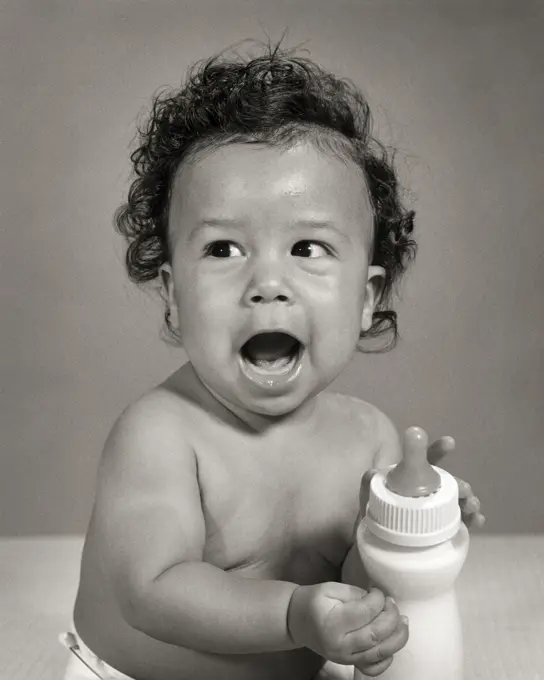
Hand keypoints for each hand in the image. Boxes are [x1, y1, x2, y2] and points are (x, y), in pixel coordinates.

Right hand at [287, 582, 408, 676]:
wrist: (297, 621)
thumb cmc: (314, 601)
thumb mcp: (330, 588)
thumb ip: (355, 593)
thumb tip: (378, 600)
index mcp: (333, 623)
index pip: (366, 612)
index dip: (378, 598)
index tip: (377, 590)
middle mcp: (340, 645)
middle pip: (376, 634)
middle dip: (391, 616)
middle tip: (391, 602)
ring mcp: (346, 658)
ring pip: (380, 653)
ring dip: (398, 636)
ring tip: (403, 620)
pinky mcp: (350, 664)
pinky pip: (374, 668)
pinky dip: (388, 658)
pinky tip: (392, 642)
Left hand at [360, 434, 485, 529]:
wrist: (380, 548)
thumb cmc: (377, 517)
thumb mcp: (370, 499)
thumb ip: (369, 485)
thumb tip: (372, 472)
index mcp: (413, 480)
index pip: (426, 463)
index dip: (437, 451)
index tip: (449, 442)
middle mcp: (429, 493)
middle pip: (449, 484)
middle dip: (460, 484)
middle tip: (465, 490)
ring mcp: (439, 512)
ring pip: (460, 502)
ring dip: (470, 501)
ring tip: (472, 506)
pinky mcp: (446, 531)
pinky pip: (464, 523)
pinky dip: (473, 520)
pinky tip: (478, 520)